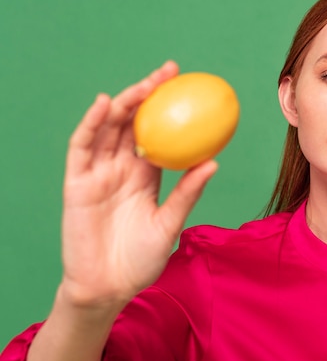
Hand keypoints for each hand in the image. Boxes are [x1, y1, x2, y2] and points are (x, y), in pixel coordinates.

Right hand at [60, 61, 217, 308]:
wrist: (109, 288)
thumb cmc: (141, 259)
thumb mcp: (170, 223)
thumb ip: (187, 193)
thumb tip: (214, 162)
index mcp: (145, 175)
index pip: (157, 133)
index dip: (169, 109)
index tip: (188, 87)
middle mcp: (122, 168)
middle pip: (132, 122)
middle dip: (148, 94)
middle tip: (169, 72)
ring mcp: (98, 174)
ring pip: (108, 129)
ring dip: (124, 103)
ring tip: (145, 85)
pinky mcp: (77, 183)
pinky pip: (82, 148)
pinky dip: (91, 124)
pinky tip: (104, 104)